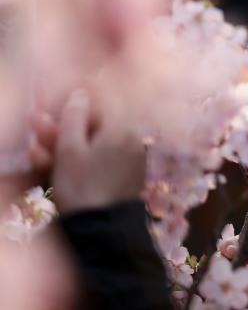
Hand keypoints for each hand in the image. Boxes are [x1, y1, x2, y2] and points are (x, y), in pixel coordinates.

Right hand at [30, 91, 146, 213]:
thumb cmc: (83, 185)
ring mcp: (132, 156)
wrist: (102, 230)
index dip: (79, 96)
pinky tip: (54, 163)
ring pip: (95, 142)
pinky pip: (101, 158)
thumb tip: (81, 93)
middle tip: (36, 126)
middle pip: (96, 123)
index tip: (56, 100)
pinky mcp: (126, 174)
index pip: (104, 98)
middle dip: (64, 124)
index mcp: (125, 126)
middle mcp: (133, 137)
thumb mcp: (70, 148)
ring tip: (38, 151)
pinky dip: (79, 159)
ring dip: (66, 143)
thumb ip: (74, 116)